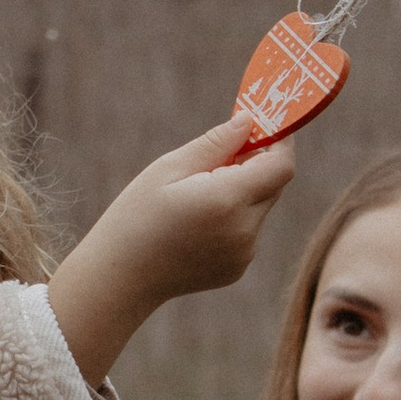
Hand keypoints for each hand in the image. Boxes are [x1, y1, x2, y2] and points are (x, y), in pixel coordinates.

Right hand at [45, 115, 297, 389]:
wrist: (119, 278)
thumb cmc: (136, 216)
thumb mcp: (169, 168)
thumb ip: (217, 143)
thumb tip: (249, 121)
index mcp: (228, 200)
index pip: (281, 165)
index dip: (279, 141)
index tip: (265, 124)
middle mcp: (244, 230)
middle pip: (272, 185)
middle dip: (256, 163)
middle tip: (224, 151)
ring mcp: (244, 253)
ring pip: (259, 208)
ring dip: (242, 192)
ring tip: (196, 195)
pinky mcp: (237, 268)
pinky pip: (247, 231)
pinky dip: (232, 218)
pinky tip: (195, 223)